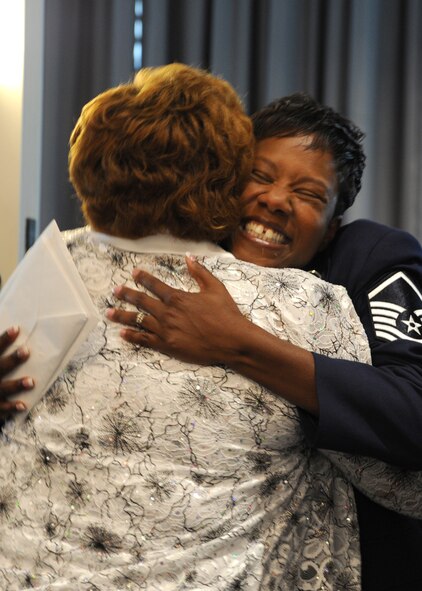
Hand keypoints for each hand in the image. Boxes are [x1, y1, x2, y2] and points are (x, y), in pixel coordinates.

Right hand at [0, 326, 33, 418]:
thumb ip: (3, 353)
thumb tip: (18, 332)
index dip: (4, 339)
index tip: (16, 329)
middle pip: (0, 366)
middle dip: (12, 360)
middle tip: (26, 351)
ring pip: (2, 388)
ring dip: (16, 385)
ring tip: (31, 382)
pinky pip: (1, 407)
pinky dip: (11, 407)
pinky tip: (23, 405)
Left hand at [106, 255, 249, 364]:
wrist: (232, 341)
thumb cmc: (226, 314)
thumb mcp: (215, 288)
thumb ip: (200, 272)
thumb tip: (188, 256)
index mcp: (178, 298)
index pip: (155, 285)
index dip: (143, 278)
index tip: (134, 273)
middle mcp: (167, 313)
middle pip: (142, 302)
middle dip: (127, 295)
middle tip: (115, 291)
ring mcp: (166, 331)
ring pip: (138, 321)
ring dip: (122, 316)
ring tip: (109, 313)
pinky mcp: (168, 347)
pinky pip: (145, 340)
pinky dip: (132, 336)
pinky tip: (123, 334)